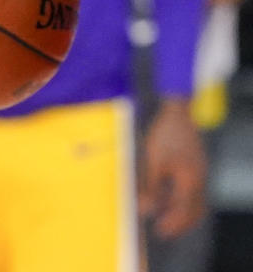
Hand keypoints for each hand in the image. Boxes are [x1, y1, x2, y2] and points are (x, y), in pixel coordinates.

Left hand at [138, 99, 206, 238]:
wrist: (178, 114)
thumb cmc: (165, 136)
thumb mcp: (154, 162)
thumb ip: (151, 188)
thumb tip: (146, 210)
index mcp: (190, 181)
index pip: (184, 212)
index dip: (172, 224)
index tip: (159, 231)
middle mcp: (199, 180)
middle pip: (194, 211)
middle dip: (180, 223)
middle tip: (163, 229)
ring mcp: (199, 173)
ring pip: (194, 201)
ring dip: (180, 211)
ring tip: (162, 214)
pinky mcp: (195, 167)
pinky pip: (191, 190)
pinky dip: (180, 198)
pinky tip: (164, 196)